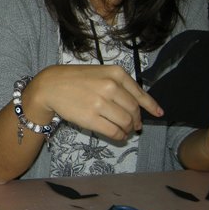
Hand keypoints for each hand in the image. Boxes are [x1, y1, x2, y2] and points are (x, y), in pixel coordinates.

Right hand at [27, 65, 163, 140]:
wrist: (50, 86)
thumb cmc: (75, 78)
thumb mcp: (101, 73)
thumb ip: (121, 85)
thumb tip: (140, 106)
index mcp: (116, 73)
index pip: (139, 94)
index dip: (151, 106)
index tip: (158, 113)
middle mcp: (110, 87)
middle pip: (134, 110)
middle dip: (136, 120)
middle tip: (133, 125)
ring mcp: (100, 103)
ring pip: (126, 122)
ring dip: (128, 129)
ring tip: (125, 130)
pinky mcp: (91, 118)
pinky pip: (114, 131)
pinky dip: (120, 136)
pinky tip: (118, 135)